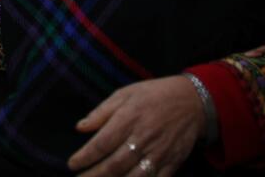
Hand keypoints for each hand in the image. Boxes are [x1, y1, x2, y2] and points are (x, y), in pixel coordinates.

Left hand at [68, 77, 205, 176]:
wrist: (193, 101)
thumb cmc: (153, 95)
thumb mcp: (124, 94)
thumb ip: (101, 112)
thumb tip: (79, 127)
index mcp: (128, 119)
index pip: (102, 144)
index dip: (85, 157)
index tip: (72, 164)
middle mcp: (142, 139)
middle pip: (114, 165)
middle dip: (94, 175)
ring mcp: (159, 153)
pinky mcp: (172, 163)